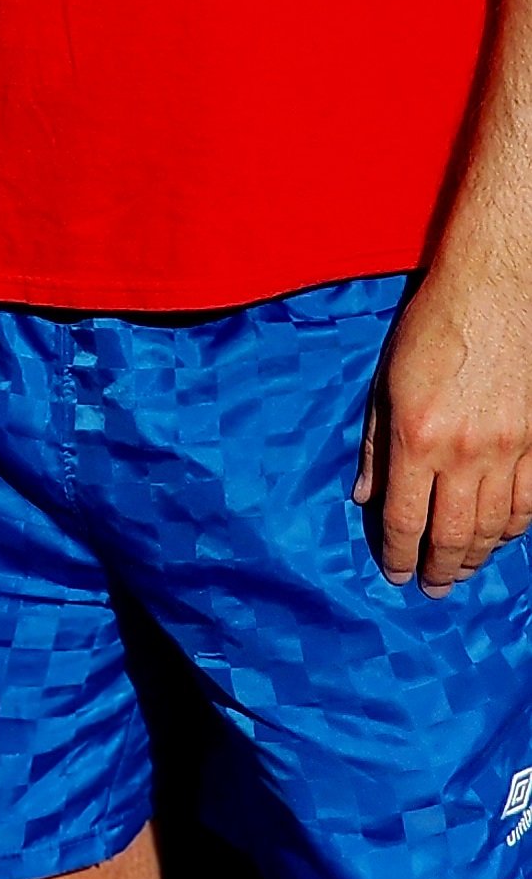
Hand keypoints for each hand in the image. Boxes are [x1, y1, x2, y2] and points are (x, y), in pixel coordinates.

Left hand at [355, 265, 531, 592]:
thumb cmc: (433, 326)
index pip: (405, 519)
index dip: (398, 556)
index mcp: (416, 438)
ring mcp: (506, 450)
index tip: (396, 575)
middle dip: (439, 569)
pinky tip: (501, 537)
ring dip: (477, 556)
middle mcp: (462, 454)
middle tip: (432, 589)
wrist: (497, 290)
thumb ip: (376, 446)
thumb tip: (363, 495)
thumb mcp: (387, 382)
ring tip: (462, 570)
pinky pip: (527, 502)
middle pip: (452, 534)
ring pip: (494, 527)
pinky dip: (513, 528)